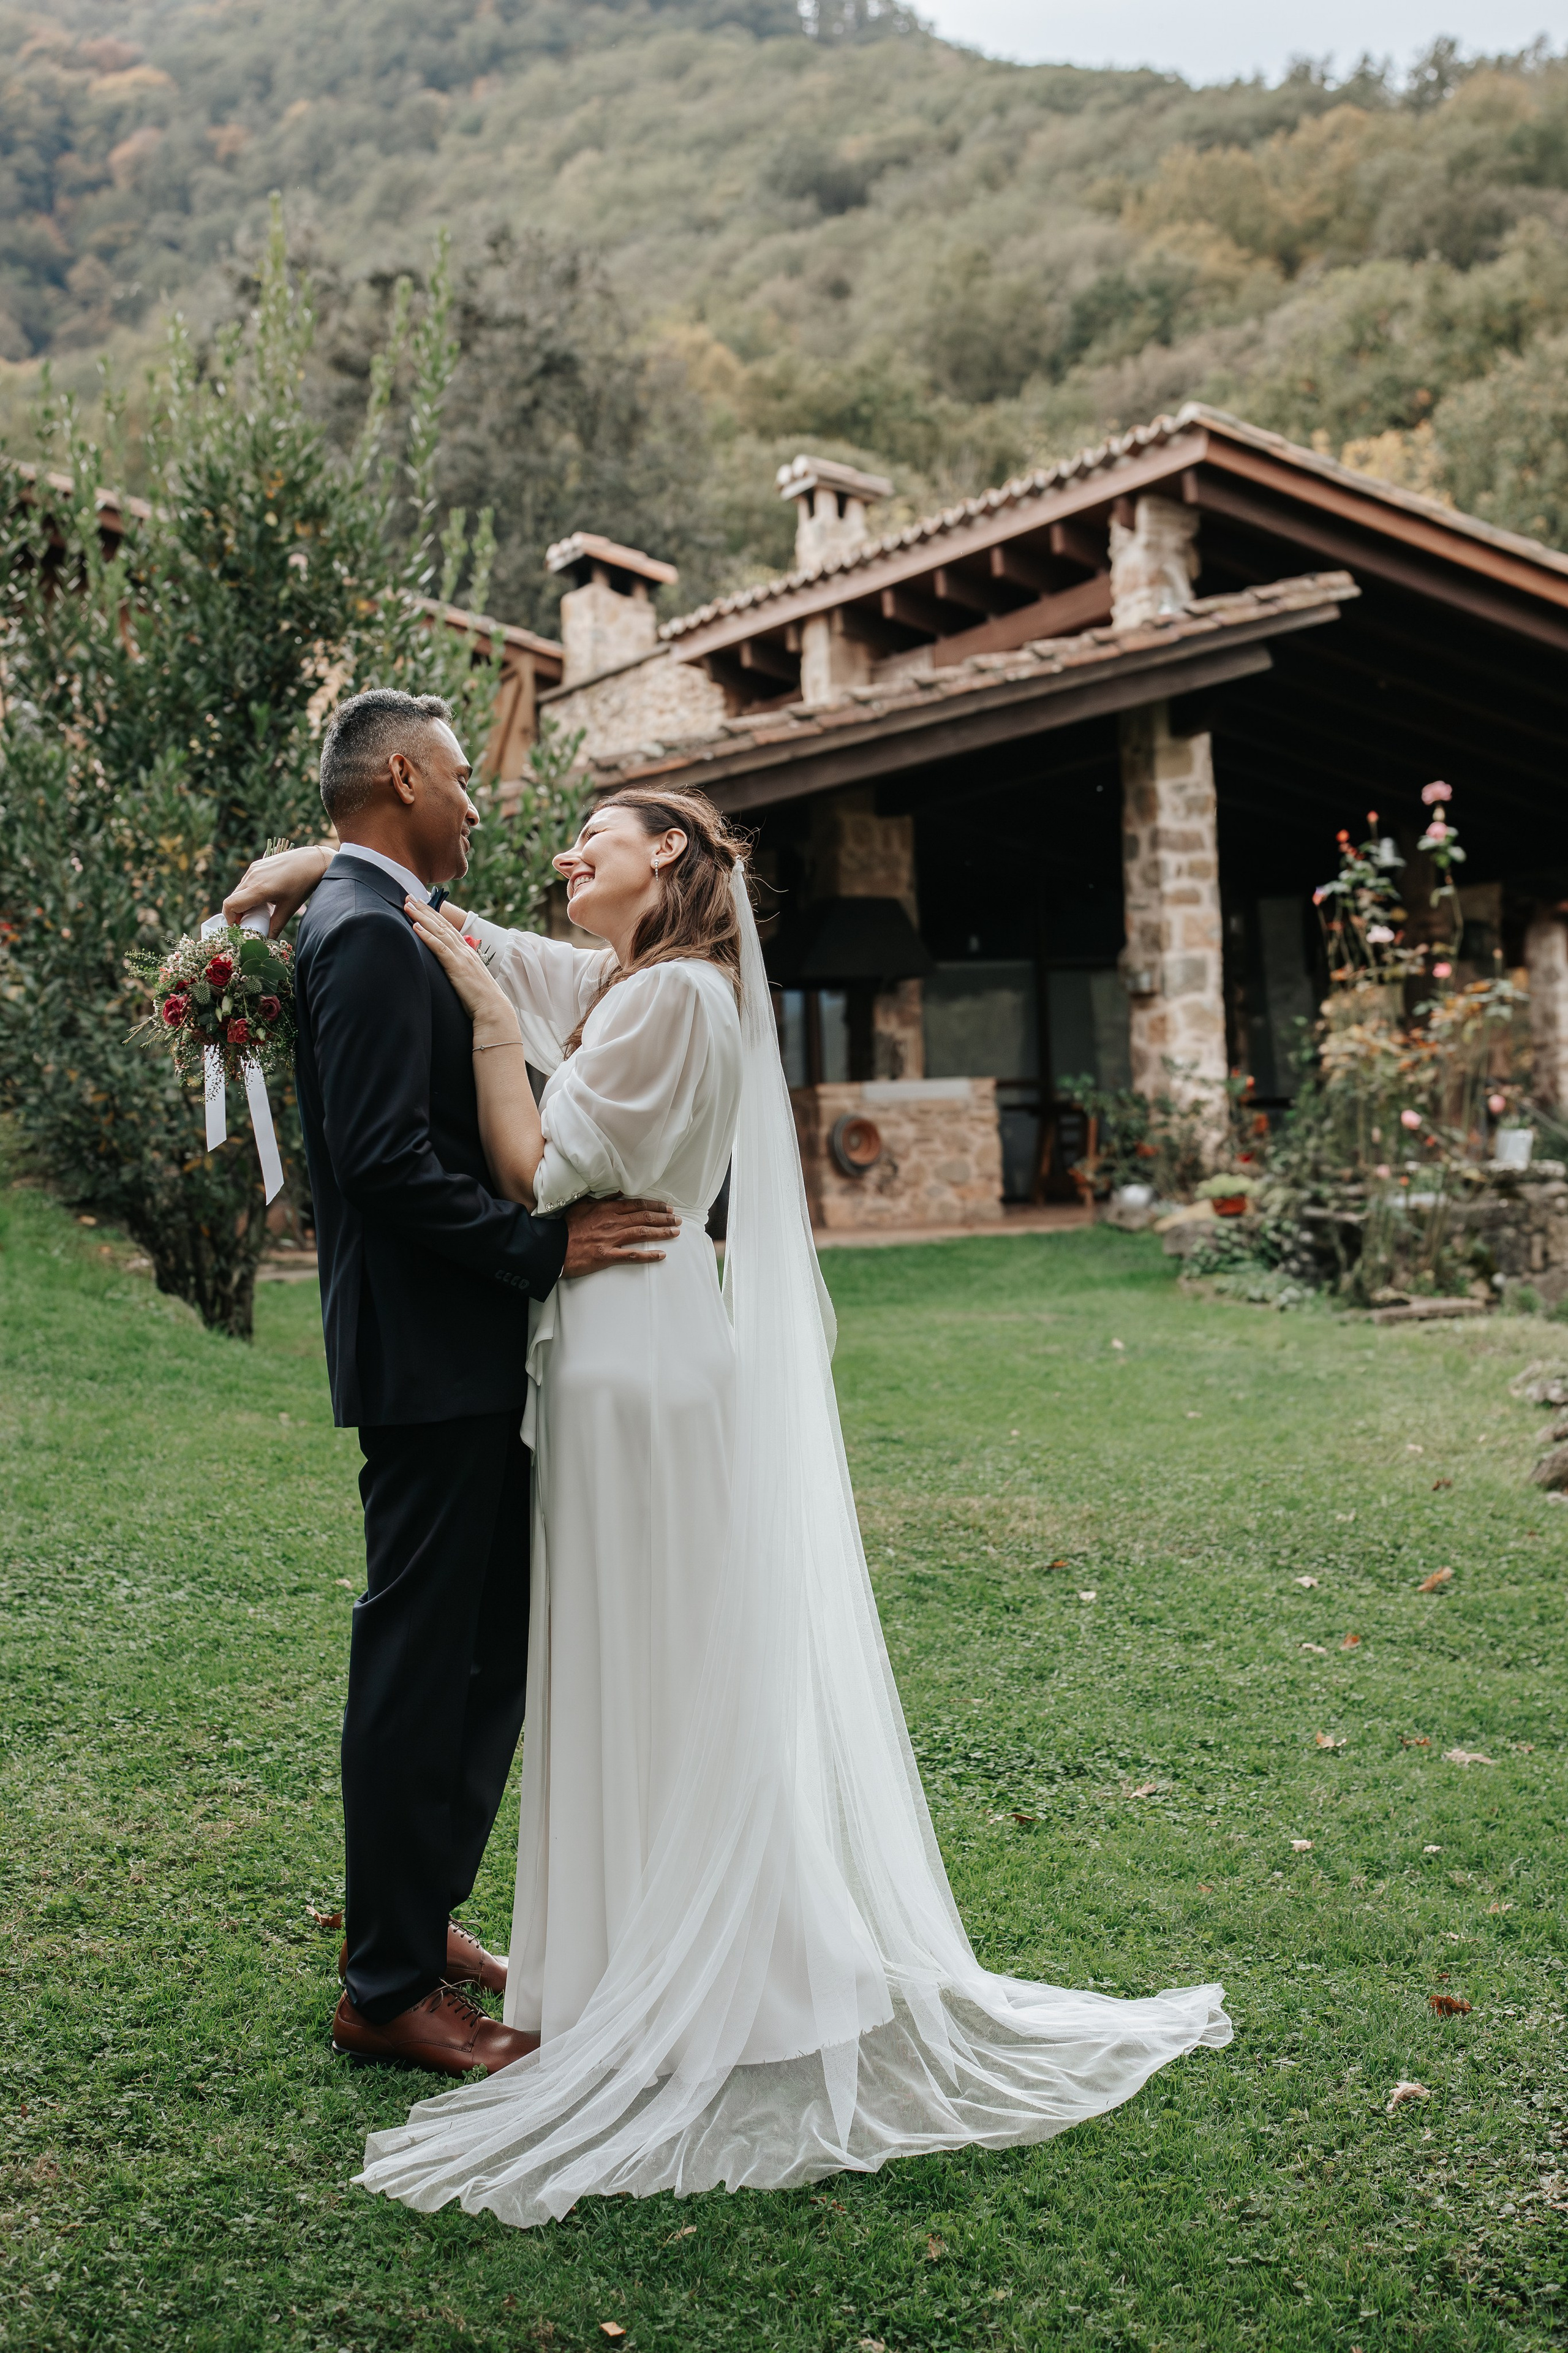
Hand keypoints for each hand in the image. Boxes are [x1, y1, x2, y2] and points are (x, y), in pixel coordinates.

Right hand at [222, 842, 332, 936]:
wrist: (312, 861)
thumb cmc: (303, 884)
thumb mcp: (289, 908)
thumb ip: (275, 925)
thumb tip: (268, 940)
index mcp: (258, 889)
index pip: (230, 905)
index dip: (230, 919)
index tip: (239, 927)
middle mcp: (252, 877)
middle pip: (233, 899)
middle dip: (237, 913)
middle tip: (250, 922)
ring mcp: (253, 869)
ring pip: (239, 890)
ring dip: (243, 902)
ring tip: (259, 910)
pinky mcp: (257, 865)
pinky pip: (246, 882)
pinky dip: (248, 892)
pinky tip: (263, 897)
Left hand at [405, 898, 516, 1040]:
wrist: (493, 1010)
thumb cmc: (481, 999)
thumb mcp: (469, 979)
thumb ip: (460, 968)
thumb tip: (450, 967)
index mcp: (468, 952)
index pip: (449, 928)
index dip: (434, 914)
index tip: (421, 904)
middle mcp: (465, 950)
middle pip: (442, 924)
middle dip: (425, 909)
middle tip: (409, 896)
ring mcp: (462, 957)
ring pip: (439, 931)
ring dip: (422, 917)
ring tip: (408, 905)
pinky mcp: (457, 967)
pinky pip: (439, 947)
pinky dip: (427, 935)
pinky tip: (415, 926)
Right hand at [563, 1197, 680, 1275]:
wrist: (553, 1247)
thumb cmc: (566, 1226)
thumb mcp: (582, 1205)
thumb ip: (602, 1199)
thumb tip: (619, 1193)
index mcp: (607, 1209)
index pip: (637, 1205)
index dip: (655, 1206)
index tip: (667, 1208)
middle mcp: (612, 1222)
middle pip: (644, 1218)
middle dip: (664, 1218)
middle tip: (678, 1220)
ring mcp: (611, 1239)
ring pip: (642, 1233)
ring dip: (662, 1233)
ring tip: (675, 1233)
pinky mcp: (607, 1256)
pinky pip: (632, 1255)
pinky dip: (649, 1255)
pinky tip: (661, 1255)